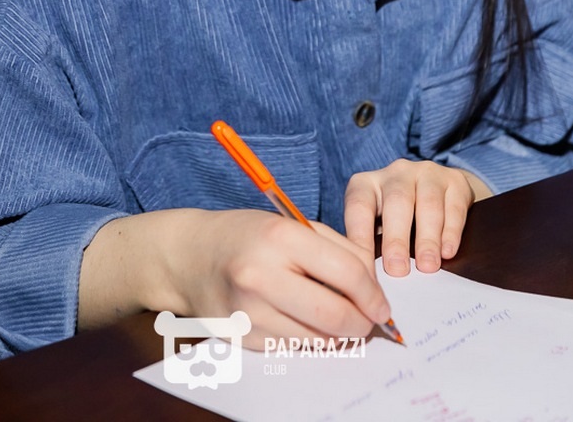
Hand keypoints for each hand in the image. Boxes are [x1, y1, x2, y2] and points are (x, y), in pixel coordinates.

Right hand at [177, 209, 391, 349]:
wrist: (190, 256)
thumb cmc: (248, 235)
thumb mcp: (292, 225)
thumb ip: (338, 249)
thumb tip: (374, 288)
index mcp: (279, 238)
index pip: (346, 273)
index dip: (373, 294)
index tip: (382, 305)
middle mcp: (261, 275)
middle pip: (335, 316)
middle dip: (362, 323)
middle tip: (368, 320)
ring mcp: (249, 312)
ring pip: (318, 340)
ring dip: (337, 335)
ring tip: (336, 317)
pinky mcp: (243, 338)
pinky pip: (293, 347)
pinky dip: (308, 338)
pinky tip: (302, 320)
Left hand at [344, 159, 490, 276]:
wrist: (442, 194)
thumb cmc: (400, 220)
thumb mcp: (379, 226)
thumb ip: (372, 247)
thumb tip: (365, 283)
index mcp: (368, 184)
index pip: (358, 207)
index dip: (360, 237)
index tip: (364, 270)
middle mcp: (396, 173)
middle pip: (396, 202)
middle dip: (396, 239)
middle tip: (398, 270)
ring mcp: (427, 173)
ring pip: (428, 202)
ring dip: (427, 238)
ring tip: (427, 266)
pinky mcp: (455, 180)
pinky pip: (453, 205)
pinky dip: (451, 231)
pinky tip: (448, 252)